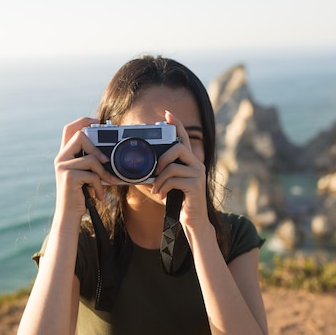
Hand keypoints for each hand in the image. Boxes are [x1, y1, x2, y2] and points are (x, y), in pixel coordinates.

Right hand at [54, 117, 118, 219]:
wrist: (70, 214)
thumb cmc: (81, 194)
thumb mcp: (87, 175)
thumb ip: (92, 162)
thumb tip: (109, 155)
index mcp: (65, 155)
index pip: (69, 129)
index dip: (83, 121)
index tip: (97, 121)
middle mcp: (61, 158)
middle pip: (80, 136)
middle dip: (96, 148)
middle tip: (105, 161)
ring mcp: (63, 166)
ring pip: (91, 158)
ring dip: (103, 173)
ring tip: (108, 184)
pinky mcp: (68, 176)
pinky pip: (93, 175)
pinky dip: (100, 186)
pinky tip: (98, 196)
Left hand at [151, 111, 208, 230]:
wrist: (192, 220)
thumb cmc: (176, 202)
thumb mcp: (164, 185)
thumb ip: (156, 174)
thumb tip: (137, 170)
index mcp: (189, 161)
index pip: (184, 138)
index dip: (177, 125)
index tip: (167, 114)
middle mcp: (197, 164)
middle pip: (179, 148)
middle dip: (163, 158)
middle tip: (155, 172)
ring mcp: (198, 174)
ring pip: (173, 166)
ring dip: (160, 179)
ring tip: (156, 190)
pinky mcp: (196, 185)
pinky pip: (174, 179)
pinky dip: (163, 188)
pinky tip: (161, 196)